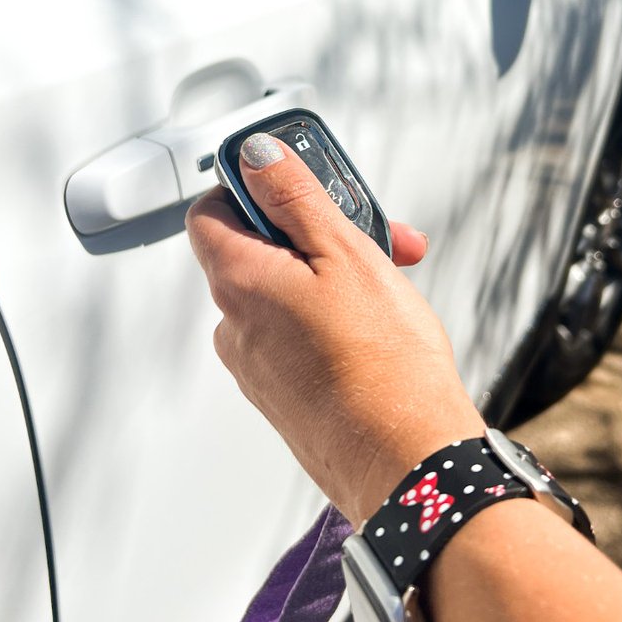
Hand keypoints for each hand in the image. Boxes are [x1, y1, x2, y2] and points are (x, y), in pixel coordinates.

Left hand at [186, 134, 483, 523]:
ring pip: (288, 292)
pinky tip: (381, 325)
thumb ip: (294, 197)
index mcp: (238, 283)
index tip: (299, 180)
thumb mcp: (344, 252)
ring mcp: (258, 367)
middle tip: (378, 233)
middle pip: (261, 250)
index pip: (211, 210)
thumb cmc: (383, 367)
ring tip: (394, 282)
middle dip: (319, 231)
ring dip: (336, 274)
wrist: (409, 464)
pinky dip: (334, 317)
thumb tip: (257, 158)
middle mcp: (234, 327)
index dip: (253, 185)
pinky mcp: (286, 397)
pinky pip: (299, 334)